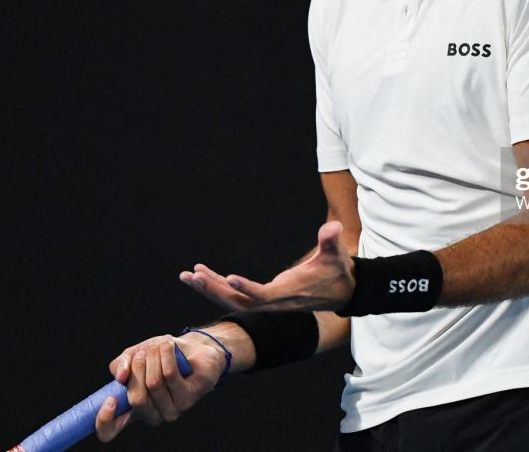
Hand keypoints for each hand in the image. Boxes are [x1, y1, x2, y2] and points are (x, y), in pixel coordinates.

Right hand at [94, 333, 224, 441]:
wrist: (194, 348)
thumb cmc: (161, 356)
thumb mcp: (133, 356)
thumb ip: (120, 365)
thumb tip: (120, 376)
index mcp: (133, 411)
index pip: (110, 431)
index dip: (104, 420)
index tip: (110, 399)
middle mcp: (152, 416)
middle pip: (136, 398)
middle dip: (137, 368)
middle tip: (142, 354)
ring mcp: (172, 410)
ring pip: (154, 383)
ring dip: (153, 357)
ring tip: (158, 346)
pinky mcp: (189, 398)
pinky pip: (170, 374)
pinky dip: (166, 353)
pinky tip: (169, 345)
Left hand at [179, 221, 355, 311]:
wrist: (340, 291)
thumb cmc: (337, 271)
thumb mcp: (336, 255)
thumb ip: (332, 241)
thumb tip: (333, 228)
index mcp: (290, 292)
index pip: (264, 295)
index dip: (247, 288)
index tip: (229, 279)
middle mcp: (275, 301)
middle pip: (240, 301)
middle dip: (215, 289)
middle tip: (193, 275)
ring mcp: (267, 301)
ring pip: (234, 300)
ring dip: (209, 288)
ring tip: (187, 275)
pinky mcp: (263, 297)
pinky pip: (235, 295)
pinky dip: (217, 286)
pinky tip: (200, 275)